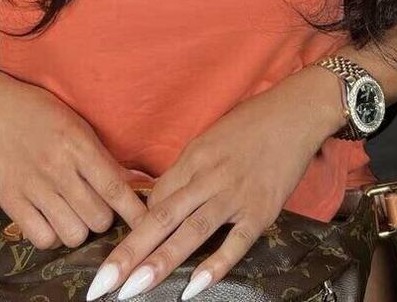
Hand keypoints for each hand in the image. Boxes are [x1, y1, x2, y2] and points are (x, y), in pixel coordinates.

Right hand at [0, 71, 148, 249]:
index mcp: (79, 145)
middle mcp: (58, 169)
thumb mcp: (80, 126)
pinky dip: (52, 235)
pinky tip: (52, 220)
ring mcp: (34, 187)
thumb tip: (133, 185)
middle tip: (95, 206)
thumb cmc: (43, 113)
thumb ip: (103, 158)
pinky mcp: (12, 202)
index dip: (135, 213)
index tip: (148, 227)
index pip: (115, 189)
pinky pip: (43, 239)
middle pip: (98, 218)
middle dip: (103, 217)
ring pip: (74, 234)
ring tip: (72, 213)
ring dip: (79, 229)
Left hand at [84, 74, 336, 300]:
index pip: (156, 198)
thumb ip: (191, 171)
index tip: (118, 255)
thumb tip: (166, 201)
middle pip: (162, 217)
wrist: (295, 113)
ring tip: (133, 288)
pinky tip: (194, 287)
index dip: (135, 228)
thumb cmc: (252, 123)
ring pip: (191, 231)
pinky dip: (215, 265)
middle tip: (101, 283)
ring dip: (160, 261)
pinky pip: (235, 242)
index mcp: (193, 157)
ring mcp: (234, 195)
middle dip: (129, 252)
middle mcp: (208, 177)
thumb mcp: (212, 138)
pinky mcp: (261, 211)